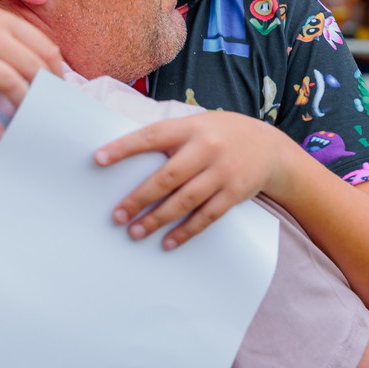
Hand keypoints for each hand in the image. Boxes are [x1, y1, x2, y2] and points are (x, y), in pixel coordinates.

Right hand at [0, 0, 64, 140]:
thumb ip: (9, 37)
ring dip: (24, 107)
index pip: (45, 48)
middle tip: (50, 113)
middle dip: (46, 94)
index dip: (56, 73)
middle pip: (33, 68)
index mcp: (4, 21)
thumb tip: (36, 66)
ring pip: (10, 83)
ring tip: (30, 125)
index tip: (58, 91)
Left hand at [93, 112, 292, 249]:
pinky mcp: (235, 193)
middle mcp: (207, 148)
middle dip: (139, 197)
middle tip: (117, 215)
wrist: (270, 147)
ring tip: (135, 232)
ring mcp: (223, 171)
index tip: (99, 159)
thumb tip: (124, 157)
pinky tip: (168, 242)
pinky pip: (207, 216)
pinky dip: (186, 231)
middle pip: (167, 176)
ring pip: (185, 200)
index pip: (152, 136)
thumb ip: (168, 138)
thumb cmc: (220, 135)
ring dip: (158, 219)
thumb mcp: (197, 125)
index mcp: (191, 127)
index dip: (125, 148)